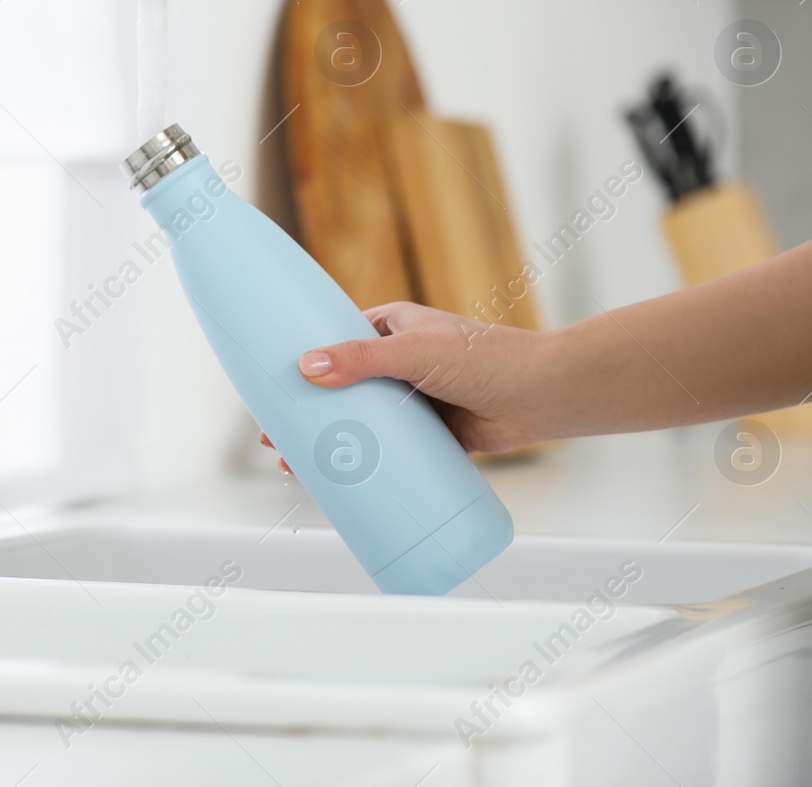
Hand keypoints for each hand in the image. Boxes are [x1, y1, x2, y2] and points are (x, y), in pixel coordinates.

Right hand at [260, 301, 557, 471]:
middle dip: (306, 414)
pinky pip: (390, 452)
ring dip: (331, 444)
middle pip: (340, 388)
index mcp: (391, 328)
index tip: (268, 390)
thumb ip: (362, 359)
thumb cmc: (485, 358)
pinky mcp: (433, 433)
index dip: (299, 366)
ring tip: (298, 469)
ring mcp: (414, 398)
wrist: (542, 395)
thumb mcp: (415, 352)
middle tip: (273, 439)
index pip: (332, 343)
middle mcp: (399, 361)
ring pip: (362, 424)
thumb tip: (307, 367)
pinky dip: (366, 465)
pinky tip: (342, 483)